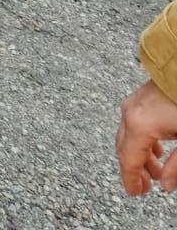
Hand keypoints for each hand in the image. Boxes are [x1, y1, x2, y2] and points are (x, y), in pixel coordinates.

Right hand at [118, 79, 176, 195]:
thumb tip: (166, 184)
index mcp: (139, 126)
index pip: (129, 160)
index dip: (131, 180)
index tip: (135, 193)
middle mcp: (130, 113)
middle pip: (125, 148)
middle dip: (134, 170)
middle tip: (144, 188)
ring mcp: (134, 103)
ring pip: (129, 136)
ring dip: (140, 155)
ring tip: (154, 170)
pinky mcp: (141, 97)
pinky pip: (134, 123)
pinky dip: (142, 140)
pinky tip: (157, 147)